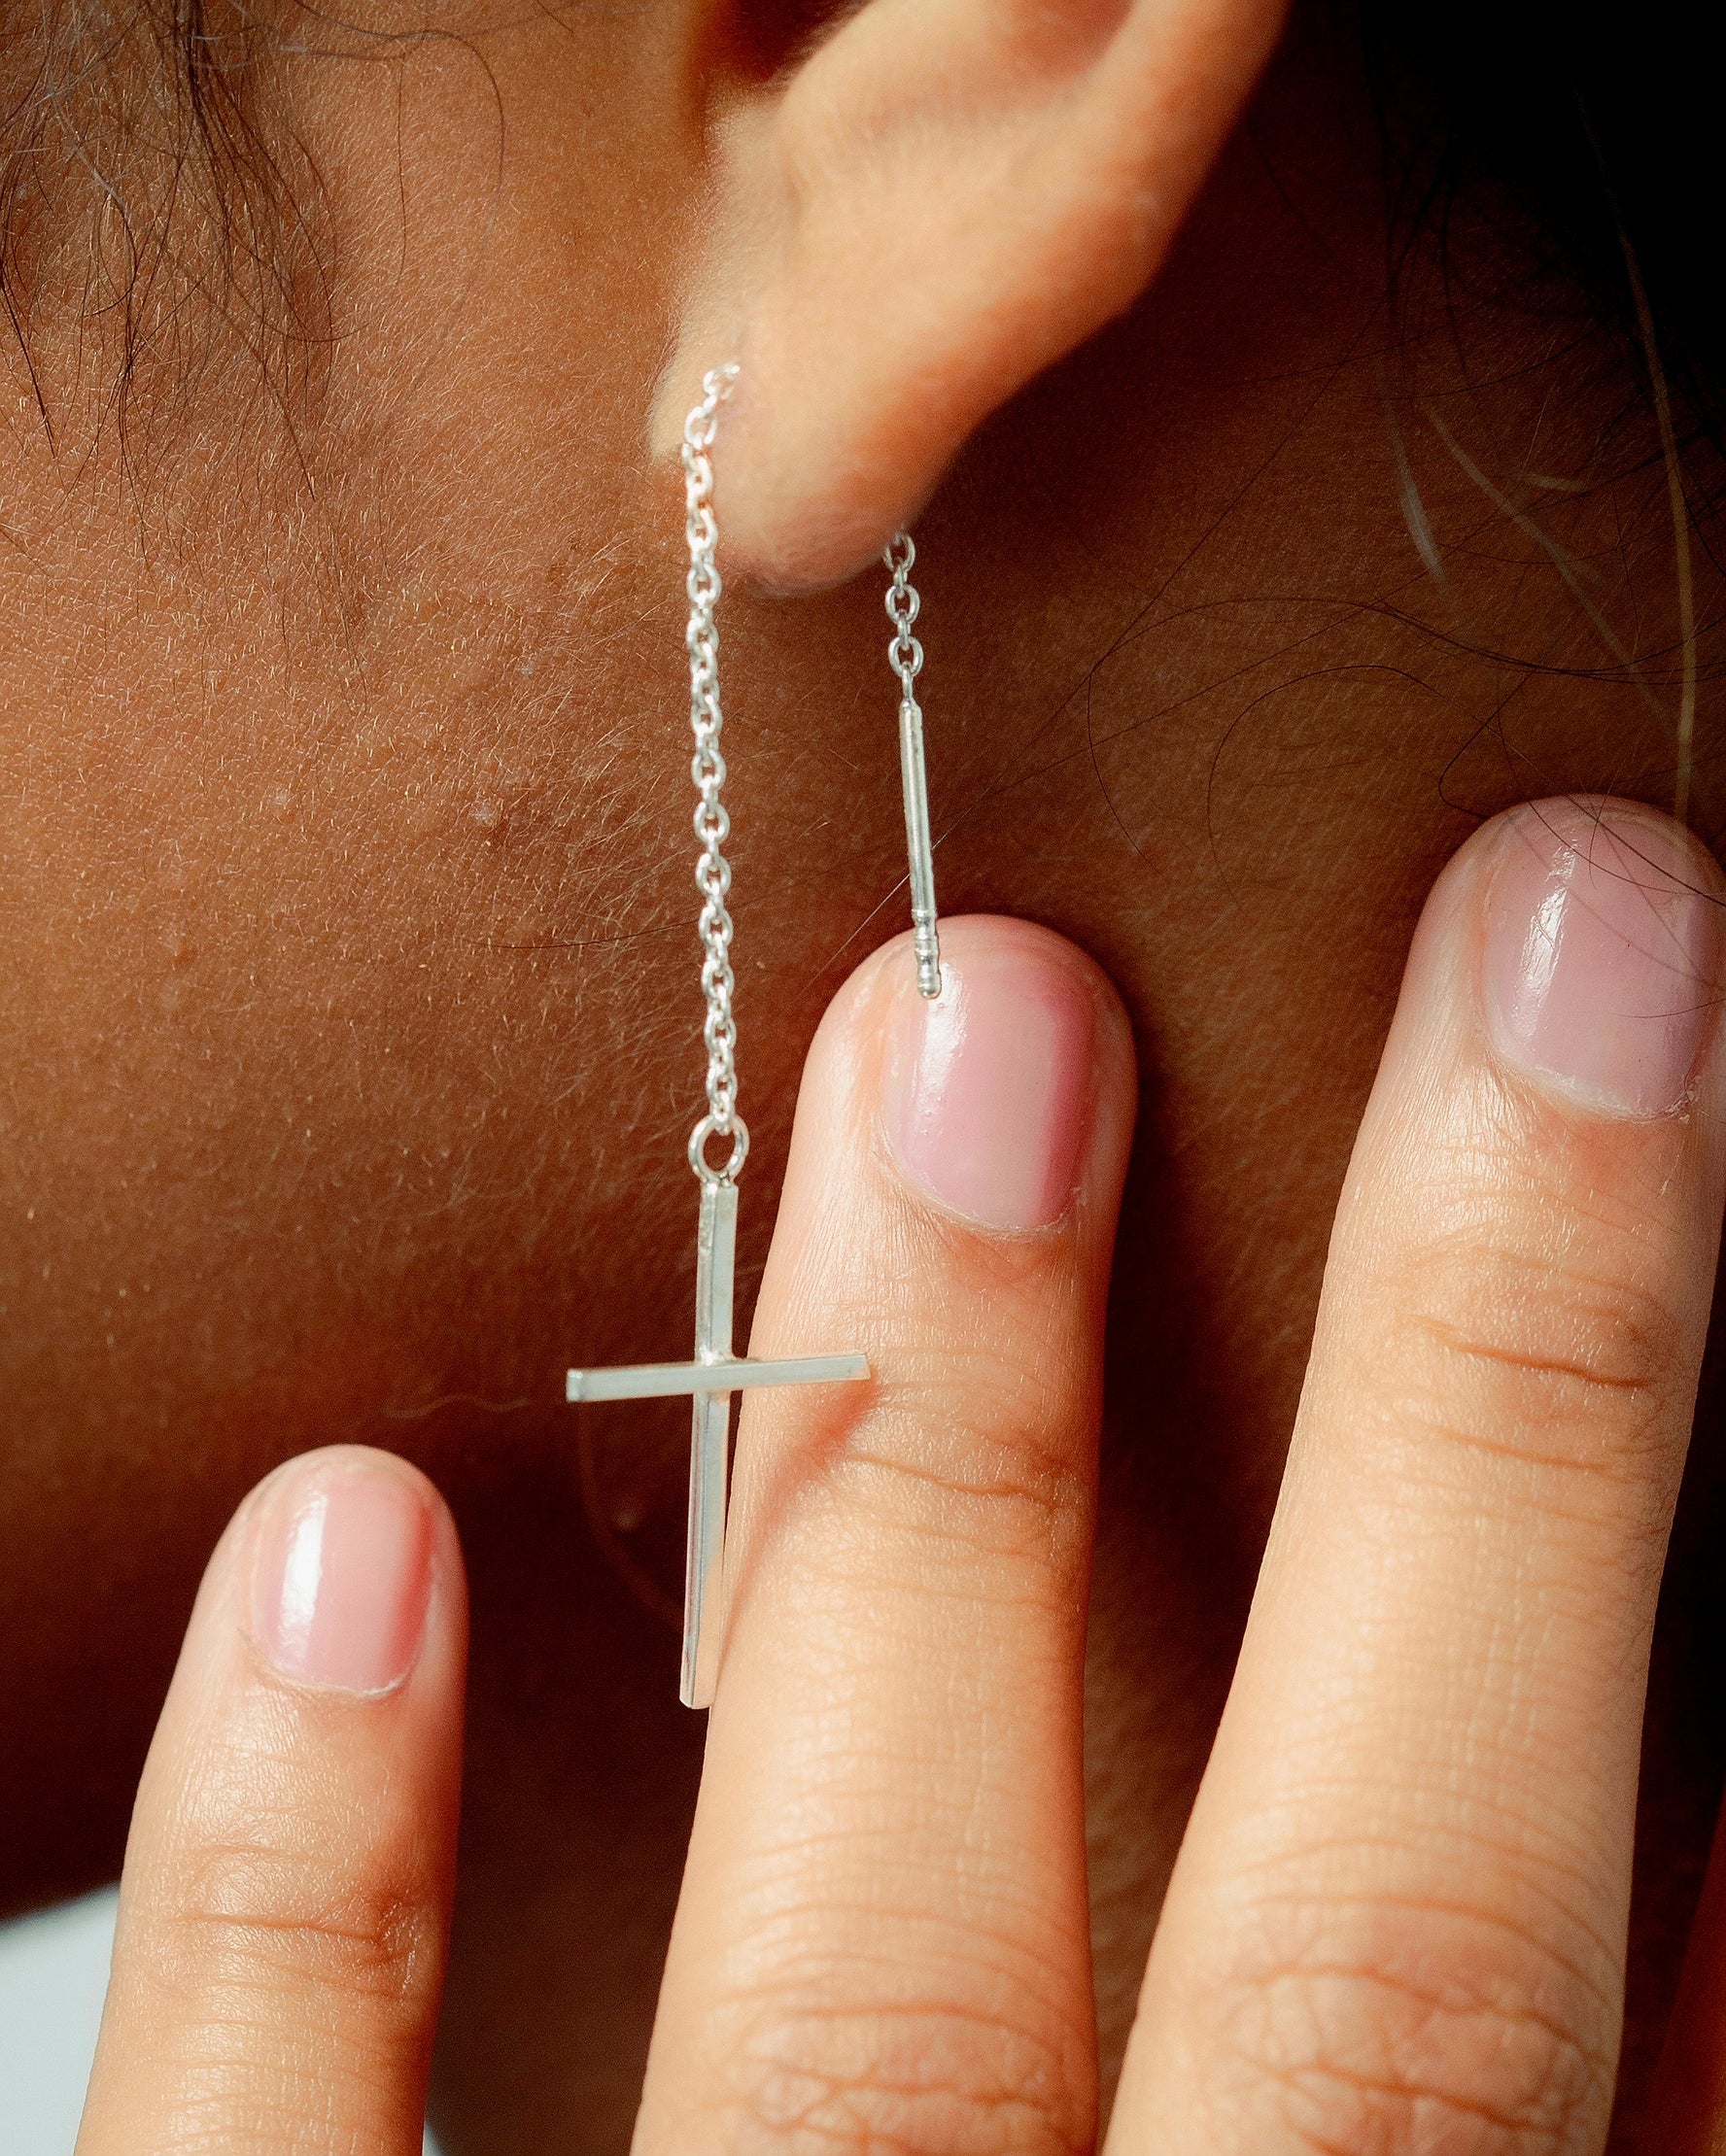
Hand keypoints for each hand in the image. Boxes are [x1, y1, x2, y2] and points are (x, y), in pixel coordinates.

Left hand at [74, 798, 1725, 2153]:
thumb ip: (1551, 2137)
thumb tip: (1697, 1856)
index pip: (1481, 1923)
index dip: (1554, 1434)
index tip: (1584, 992)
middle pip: (1275, 1960)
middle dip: (1287, 1413)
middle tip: (1137, 978)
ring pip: (820, 2022)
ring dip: (872, 1519)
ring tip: (891, 1076)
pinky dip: (302, 1894)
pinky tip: (337, 1554)